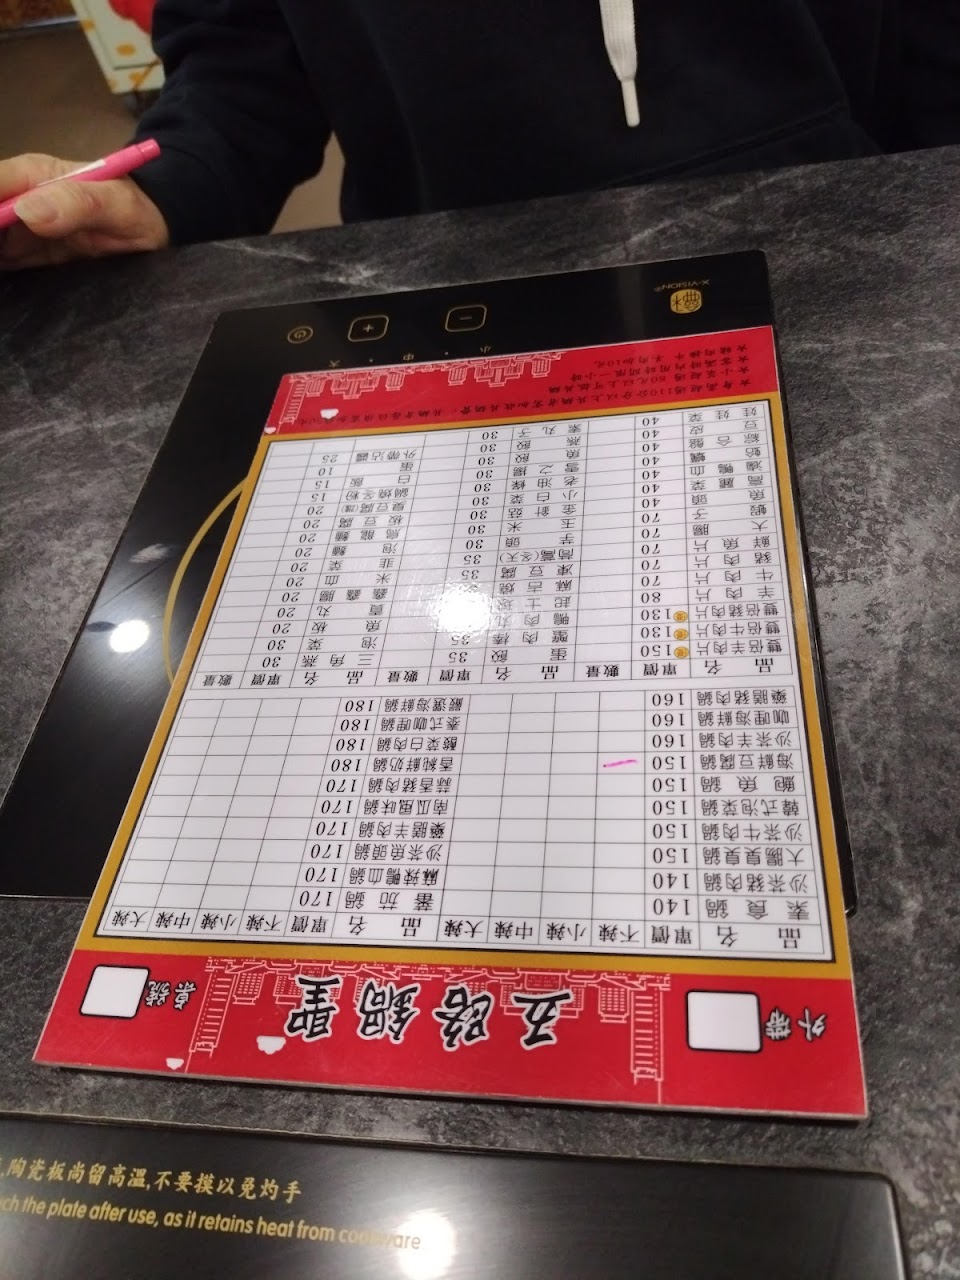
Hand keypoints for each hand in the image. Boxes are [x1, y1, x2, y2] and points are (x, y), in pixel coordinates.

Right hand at [0, 153, 168, 269]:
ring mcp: (21, 228)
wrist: (154, 229)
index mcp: (31, 177)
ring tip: (6, 274)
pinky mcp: (28, 253)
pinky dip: (0, 269)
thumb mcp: (115, 204)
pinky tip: (4, 280)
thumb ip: (77, 204)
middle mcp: (20, 200)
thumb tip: (27, 212)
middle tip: (5, 260)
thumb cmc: (135, 208)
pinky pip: (2, 260)